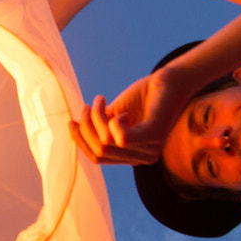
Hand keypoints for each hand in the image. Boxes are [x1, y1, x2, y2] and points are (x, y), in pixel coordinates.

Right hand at [70, 70, 185, 165]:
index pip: (97, 158)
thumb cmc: (142, 97)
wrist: (168, 81)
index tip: (71, 121)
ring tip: (100, 100)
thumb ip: (99, 127)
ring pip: (106, 143)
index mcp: (132, 157)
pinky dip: (112, 121)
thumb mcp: (114, 115)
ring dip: (97, 117)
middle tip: (87, 106)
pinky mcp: (154, 136)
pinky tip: (122, 111)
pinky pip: (121, 138)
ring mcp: (150, 149)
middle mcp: (142, 159)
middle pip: (99, 152)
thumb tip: (74, 131)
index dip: (80, 140)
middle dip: (86, 128)